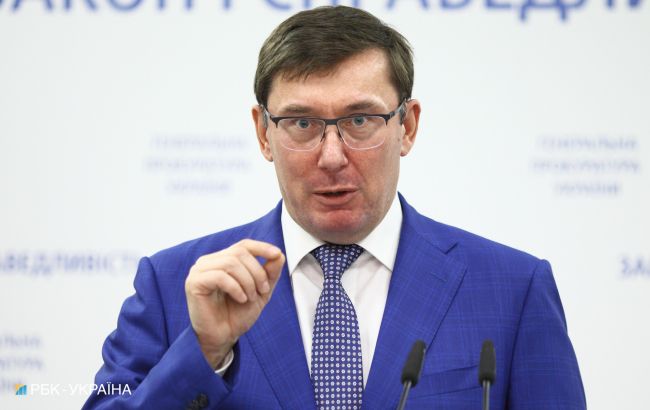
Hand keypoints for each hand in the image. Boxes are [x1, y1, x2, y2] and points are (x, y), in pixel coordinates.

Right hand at [185, 239, 284, 367]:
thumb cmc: (237, 315)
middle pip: (239, 253)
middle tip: (262, 290)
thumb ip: (269, 273)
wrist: (223, 338)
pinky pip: (219, 276)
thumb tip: (278, 255)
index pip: (243, 245)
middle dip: (257, 272)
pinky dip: (236, 288)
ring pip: (230, 263)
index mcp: (223, 260)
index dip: (261, 247)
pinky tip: (240, 299)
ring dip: (247, 281)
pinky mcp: (194, 283)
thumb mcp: (260, 292)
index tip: (277, 254)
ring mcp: (199, 271)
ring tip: (250, 297)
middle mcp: (209, 262)